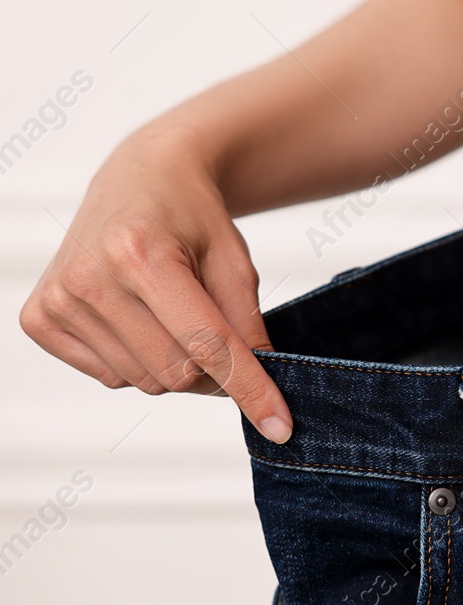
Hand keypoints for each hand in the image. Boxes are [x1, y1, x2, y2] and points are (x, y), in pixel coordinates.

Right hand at [18, 128, 292, 441]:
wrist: (140, 178)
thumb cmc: (192, 216)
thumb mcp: (235, 259)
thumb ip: (248, 323)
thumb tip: (262, 385)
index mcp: (142, 254)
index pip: (207, 345)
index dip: (250, 389)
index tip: (280, 426)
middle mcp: (91, 278)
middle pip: (175, 373)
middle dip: (213, 370)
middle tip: (220, 334)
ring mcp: (57, 299)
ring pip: (143, 382)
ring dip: (173, 364)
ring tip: (172, 311)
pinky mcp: (39, 319)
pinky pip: (109, 377)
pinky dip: (137, 360)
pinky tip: (137, 316)